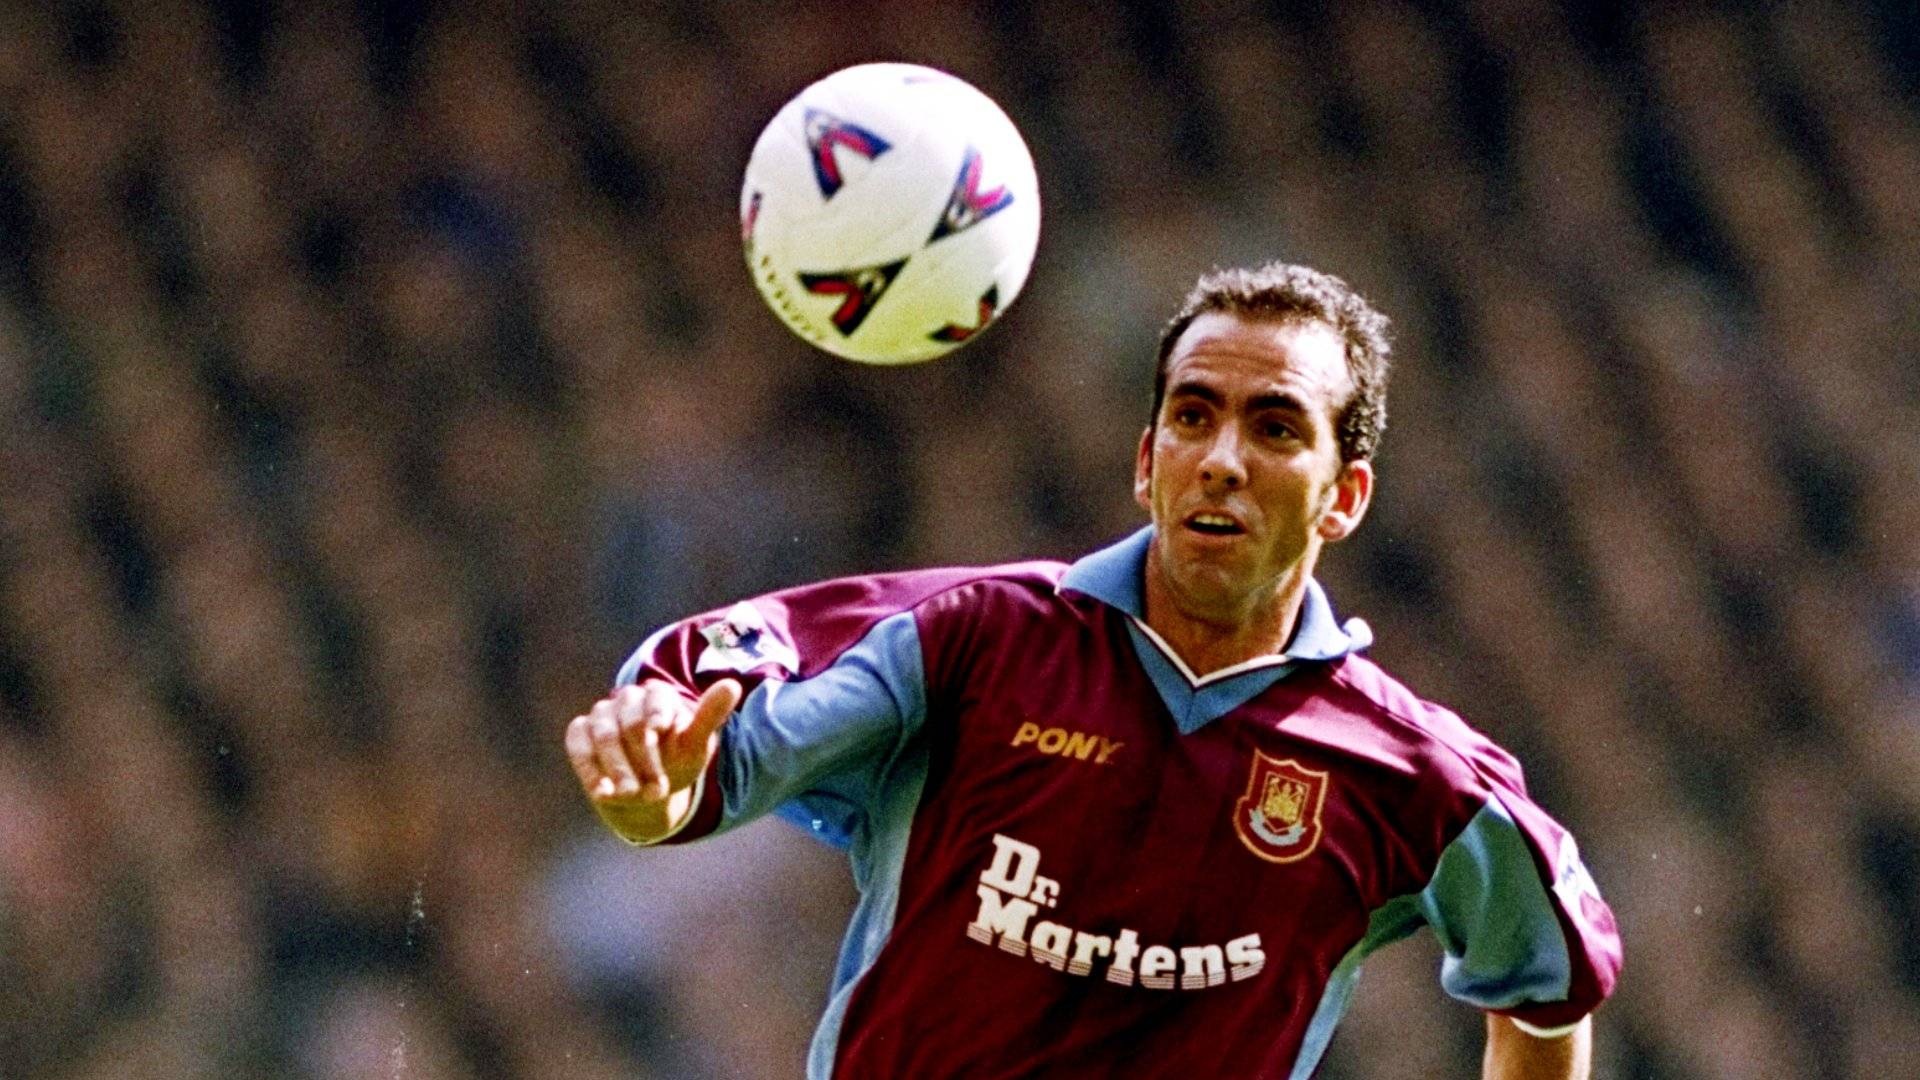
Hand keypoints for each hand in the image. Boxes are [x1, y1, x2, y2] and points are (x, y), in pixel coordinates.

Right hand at [565, 678, 742, 842]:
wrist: (648, 785)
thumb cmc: (677, 757)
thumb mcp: (697, 742)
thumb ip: (710, 715)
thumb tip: (732, 685)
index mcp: (657, 694)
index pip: (655, 698)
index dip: (657, 713)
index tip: (661, 731)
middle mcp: (626, 699)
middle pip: (629, 722)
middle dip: (642, 758)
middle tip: (656, 790)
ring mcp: (601, 715)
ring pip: (603, 735)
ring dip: (618, 768)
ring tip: (630, 796)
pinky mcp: (580, 734)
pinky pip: (578, 747)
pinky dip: (589, 770)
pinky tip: (601, 792)